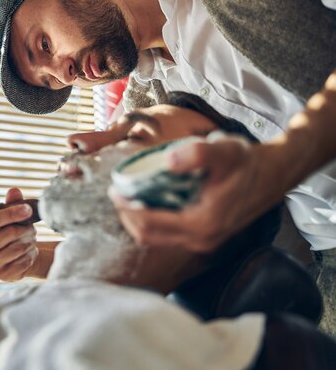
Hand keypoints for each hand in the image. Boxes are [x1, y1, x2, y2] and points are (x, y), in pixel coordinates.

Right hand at [0, 188, 38, 280]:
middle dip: (25, 229)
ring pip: (18, 248)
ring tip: (30, 239)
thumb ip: (11, 203)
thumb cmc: (12, 233)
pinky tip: (29, 253)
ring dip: (30, 241)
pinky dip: (30, 255)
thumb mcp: (11, 218)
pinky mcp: (3, 275)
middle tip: (31, 228)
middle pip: (9, 233)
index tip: (28, 209)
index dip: (12, 213)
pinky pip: (23, 261)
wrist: (17, 258)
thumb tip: (14, 190)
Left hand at [108, 133, 286, 252]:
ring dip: (139, 221)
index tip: (114, 190)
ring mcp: (204, 241)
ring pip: (158, 238)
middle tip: (117, 194)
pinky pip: (170, 235)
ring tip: (128, 197)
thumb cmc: (248, 161)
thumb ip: (197, 154)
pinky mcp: (207, 236)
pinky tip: (150, 202)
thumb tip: (167, 161)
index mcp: (201, 224)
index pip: (150, 225)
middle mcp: (201, 239)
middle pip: (149, 236)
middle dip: (128, 216)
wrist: (275, 172)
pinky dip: (154, 222)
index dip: (127, 208)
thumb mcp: (223, 150)